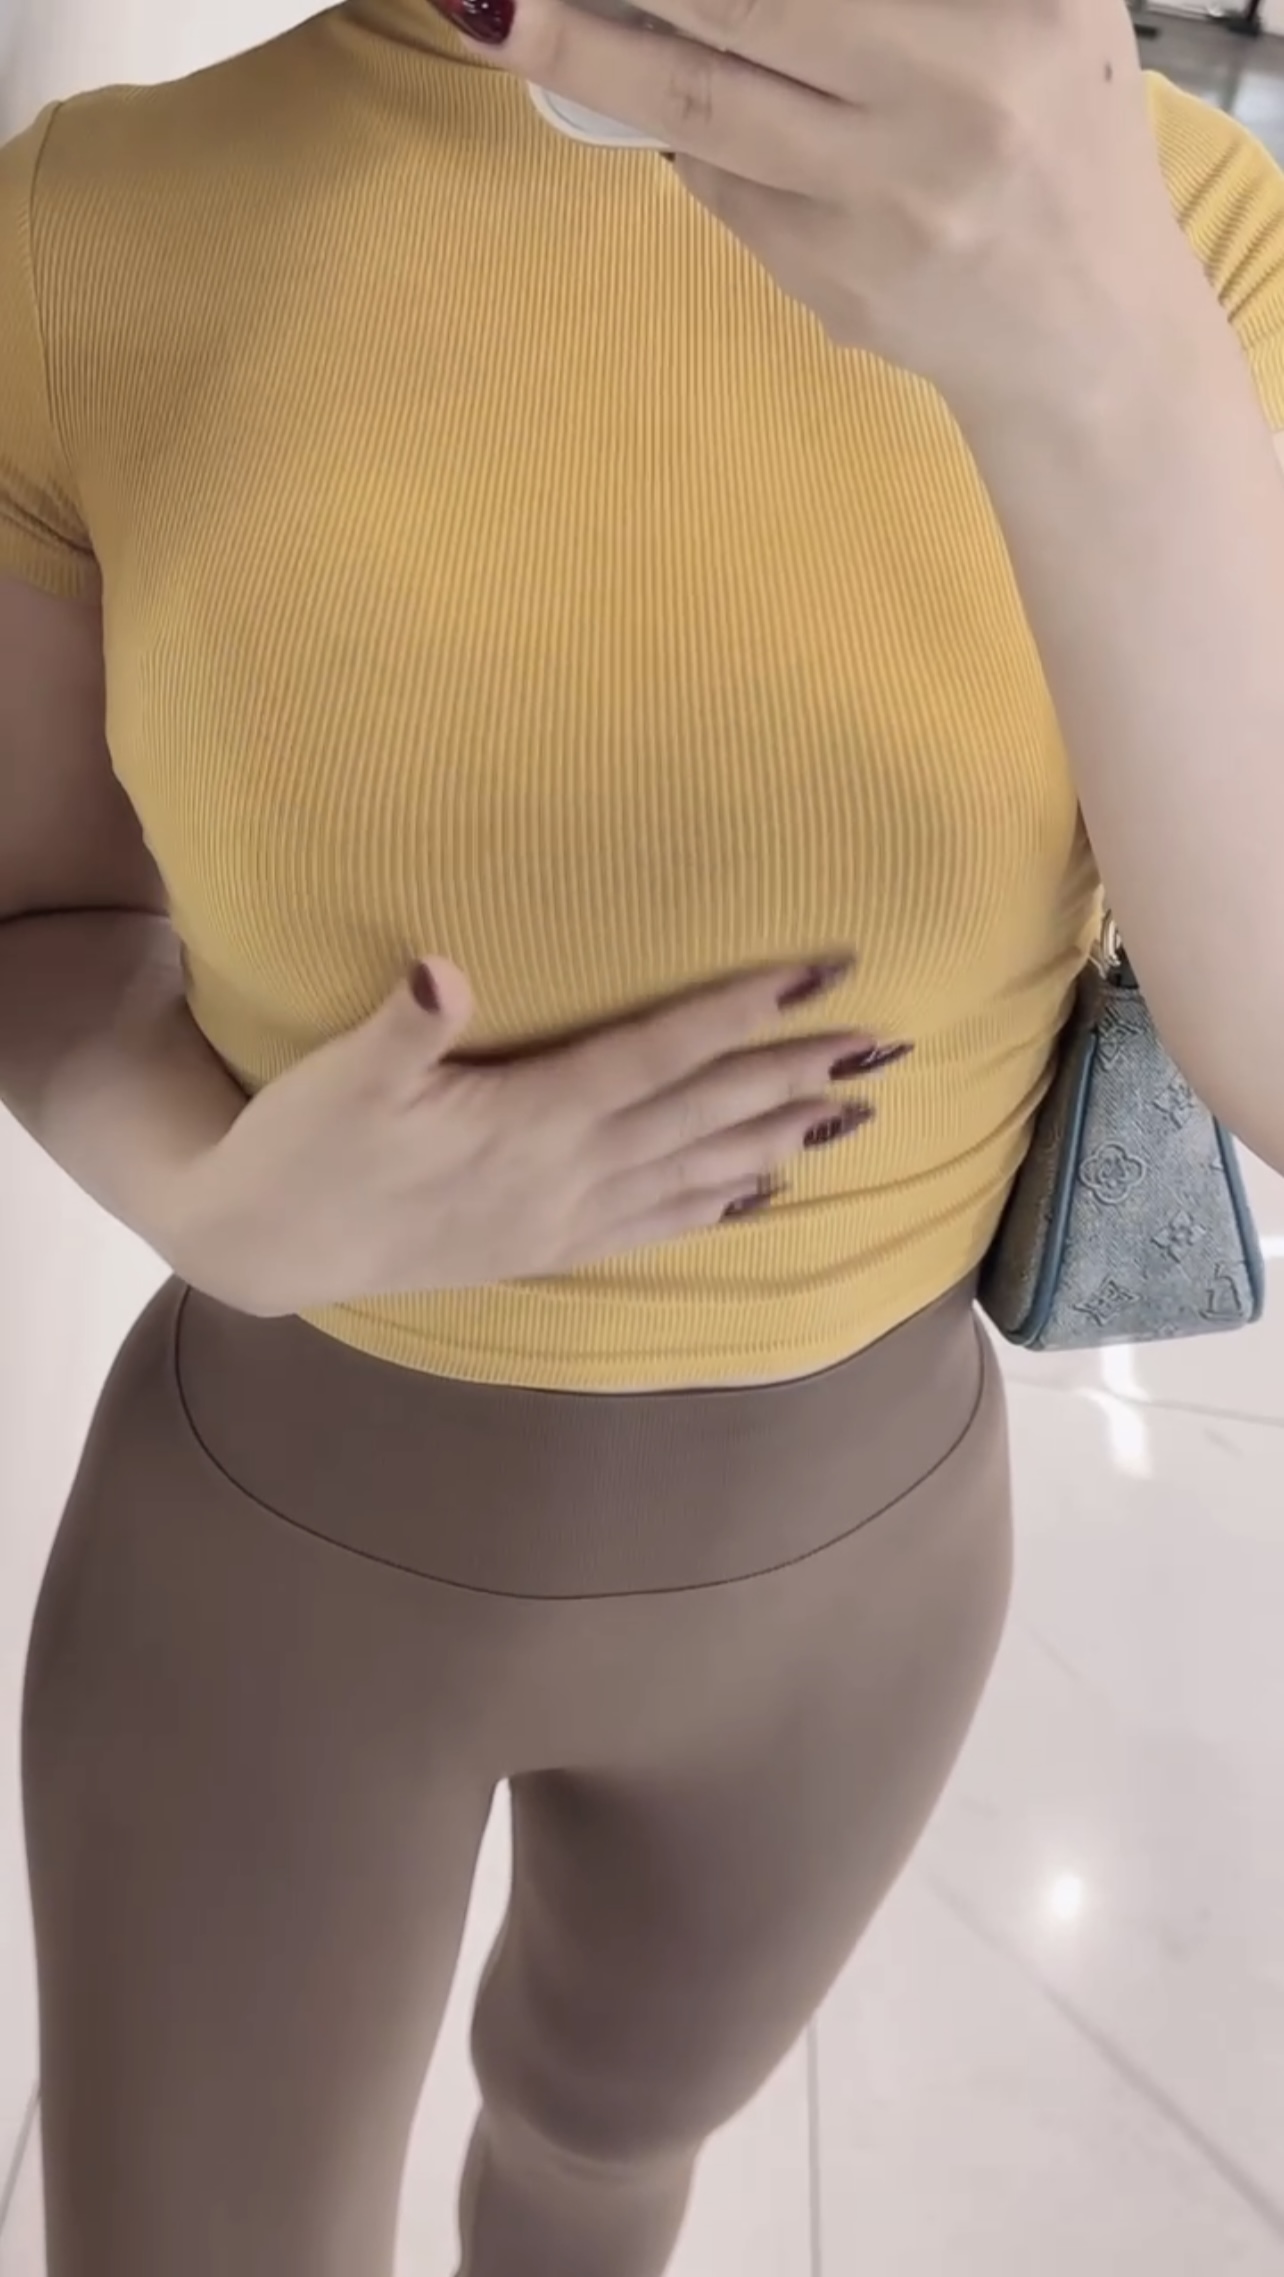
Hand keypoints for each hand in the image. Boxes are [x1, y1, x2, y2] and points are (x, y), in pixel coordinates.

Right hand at [165, 955, 904, 1315]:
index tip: (816, 973)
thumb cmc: (305, 1145)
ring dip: (780, 1137)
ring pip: (699, 1170)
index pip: (658, 1053)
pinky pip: (658, 1222)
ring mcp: (564, 1215)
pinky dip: (720, 1202)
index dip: (740, 1012)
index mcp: (530, 1117)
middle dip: (795, 1075)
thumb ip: (401, 1028)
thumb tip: (440, 973)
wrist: (272, 1245)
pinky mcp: (549, 1244)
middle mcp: (568, 1171)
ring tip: (856, 1112)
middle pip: (705, 1113)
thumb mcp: (340, 1078)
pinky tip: (767, 1190)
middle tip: (884, 1044)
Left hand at [458, 0, 1176, 405]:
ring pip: (702, 109)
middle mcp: (952, 102)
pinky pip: (725, 186)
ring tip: (504, 14)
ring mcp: (883, 206)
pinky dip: (686, 138)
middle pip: (745, 6)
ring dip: (588, 52)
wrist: (1086, 330)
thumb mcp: (1042, 1)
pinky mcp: (832, 283)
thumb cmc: (1056, 127)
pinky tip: (670, 106)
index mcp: (1012, 13)